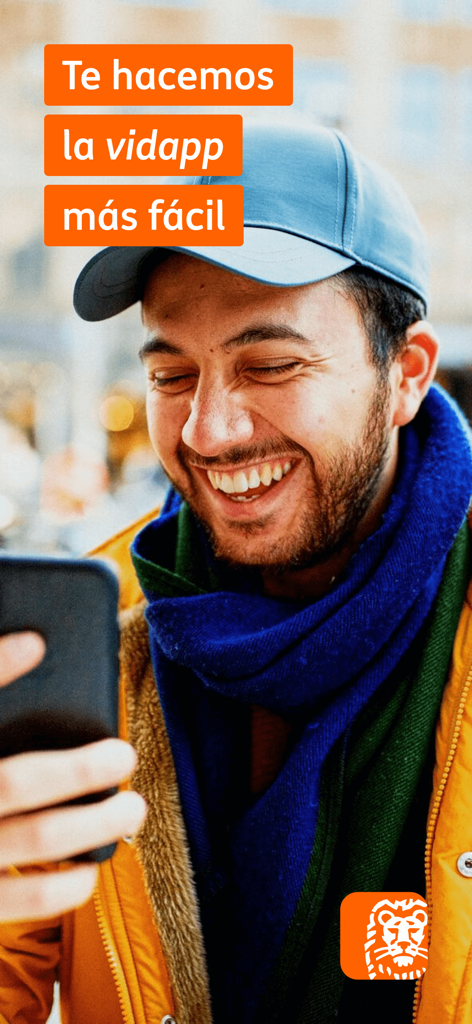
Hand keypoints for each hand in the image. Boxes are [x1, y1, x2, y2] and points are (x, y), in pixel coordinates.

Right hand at [0, 632, 145, 921]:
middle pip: (16, 781)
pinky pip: (21, 901)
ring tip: (132, 809)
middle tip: (123, 755)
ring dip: (92, 823)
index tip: (37, 641)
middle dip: (78, 769)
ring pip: (34, 836)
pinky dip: (61, 889)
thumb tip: (30, 644)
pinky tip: (88, 871)